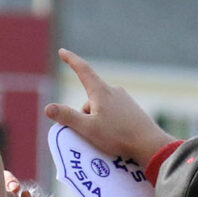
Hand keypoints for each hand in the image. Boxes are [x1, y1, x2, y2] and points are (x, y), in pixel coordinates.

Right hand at [46, 50, 173, 166]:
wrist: (149, 144)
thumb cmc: (118, 136)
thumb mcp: (88, 129)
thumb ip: (67, 117)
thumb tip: (47, 108)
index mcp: (101, 91)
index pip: (83, 70)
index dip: (71, 60)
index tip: (62, 51)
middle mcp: (114, 91)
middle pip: (90, 98)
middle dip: (84, 113)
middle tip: (90, 133)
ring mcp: (125, 99)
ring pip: (101, 106)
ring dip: (97, 119)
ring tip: (105, 137)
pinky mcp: (132, 109)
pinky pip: (113, 113)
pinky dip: (109, 122)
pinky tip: (116, 136)